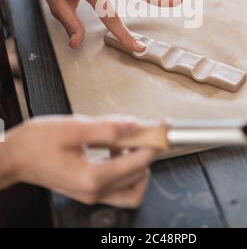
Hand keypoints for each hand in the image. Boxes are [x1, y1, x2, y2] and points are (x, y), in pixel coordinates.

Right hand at [3, 116, 157, 206]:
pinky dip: (123, 168)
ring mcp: (91, 194)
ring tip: (127, 142)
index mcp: (93, 177)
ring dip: (136, 166)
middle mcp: (95, 191)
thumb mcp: (73, 128)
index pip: (137, 163)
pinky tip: (113, 148)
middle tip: (144, 133)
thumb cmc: (37, 142)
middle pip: (139, 180)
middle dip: (146, 155)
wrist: (15, 157)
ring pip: (130, 189)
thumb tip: (134, 124)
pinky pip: (116, 186)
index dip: (152, 145)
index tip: (160, 130)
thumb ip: (107, 127)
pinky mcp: (87, 190)